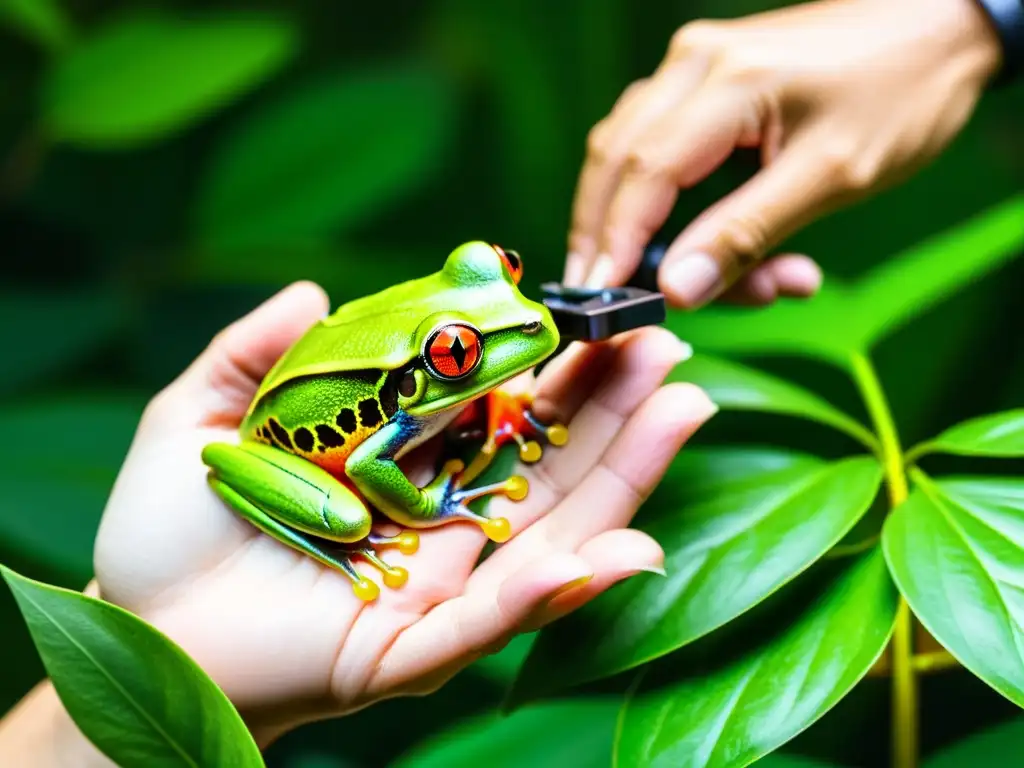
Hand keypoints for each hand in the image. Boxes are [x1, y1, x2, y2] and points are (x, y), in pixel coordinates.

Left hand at [86, 282, 714, 743]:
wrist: (141, 628)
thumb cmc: (171, 531)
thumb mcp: (199, 419)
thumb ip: (250, 353)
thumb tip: (313, 289)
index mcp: (406, 474)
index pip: (498, 419)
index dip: (552, 372)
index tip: (603, 319)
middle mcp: (436, 531)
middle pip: (544, 472)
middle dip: (613, 412)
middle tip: (670, 348)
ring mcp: (431, 593)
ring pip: (543, 539)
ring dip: (619, 483)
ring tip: (681, 413)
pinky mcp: (405, 653)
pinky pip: (484, 624)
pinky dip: (547, 593)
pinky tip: (617, 550)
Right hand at [565, 0, 1001, 307]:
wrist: (939, 27)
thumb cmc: (902, 93)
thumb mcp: (832, 176)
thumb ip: (747, 235)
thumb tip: (676, 290)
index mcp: (728, 80)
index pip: (644, 172)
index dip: (617, 242)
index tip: (603, 299)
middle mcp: (693, 63)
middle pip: (615, 160)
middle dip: (610, 237)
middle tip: (613, 298)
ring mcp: (693, 67)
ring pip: (628, 155)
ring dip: (642, 224)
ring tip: (686, 278)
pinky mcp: (702, 81)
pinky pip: (658, 147)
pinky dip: (667, 203)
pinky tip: (703, 241)